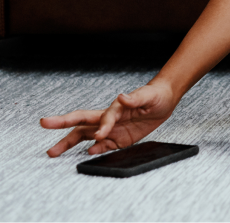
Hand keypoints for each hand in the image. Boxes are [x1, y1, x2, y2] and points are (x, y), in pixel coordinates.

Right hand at [40, 79, 178, 157]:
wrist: (164, 100)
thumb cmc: (154, 94)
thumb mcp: (148, 96)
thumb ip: (135, 98)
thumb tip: (123, 97)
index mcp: (114, 108)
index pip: (102, 117)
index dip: (102, 126)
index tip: (100, 135)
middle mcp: (108, 119)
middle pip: (81, 124)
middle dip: (62, 125)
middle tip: (45, 125)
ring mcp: (111, 129)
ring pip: (85, 138)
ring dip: (69, 144)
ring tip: (53, 152)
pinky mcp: (118, 139)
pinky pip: (103, 147)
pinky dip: (94, 152)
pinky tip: (87, 155)